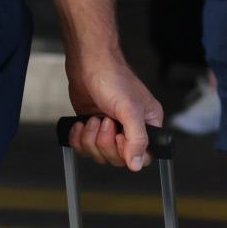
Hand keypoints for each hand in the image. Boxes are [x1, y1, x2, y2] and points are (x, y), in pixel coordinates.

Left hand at [65, 50, 165, 170]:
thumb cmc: (112, 77)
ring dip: (90, 139)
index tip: (119, 136)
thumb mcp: (130, 109)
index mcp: (147, 124)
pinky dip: (78, 137)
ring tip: (92, 119)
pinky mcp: (91, 127)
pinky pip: (83, 147)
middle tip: (105, 121)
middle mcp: (128, 129)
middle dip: (105, 142)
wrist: (87, 63)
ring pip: (99, 155)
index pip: (144, 156)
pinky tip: (81, 122)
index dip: (128, 152)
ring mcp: (108, 129)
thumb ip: (137, 138)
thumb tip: (137, 164)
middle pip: (118, 159)